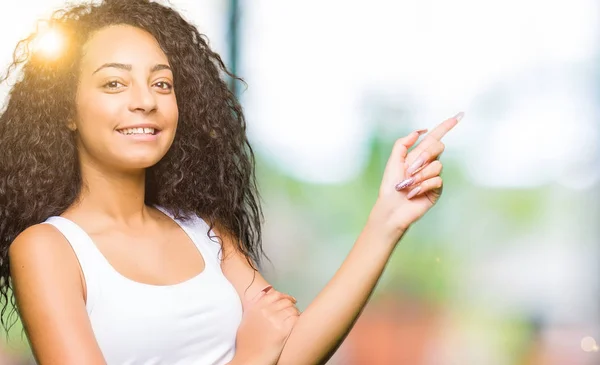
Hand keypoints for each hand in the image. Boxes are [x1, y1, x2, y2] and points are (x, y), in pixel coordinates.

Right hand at [234, 286, 299, 364]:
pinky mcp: (283, 330)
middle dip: (291, 305)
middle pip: (285, 301)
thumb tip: (263, 293)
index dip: (284, 296)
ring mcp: (274, 320)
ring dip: (296, 313)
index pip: (275, 294)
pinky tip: (296, 324)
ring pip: (292, 309)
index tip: (289, 299)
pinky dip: (298, 320)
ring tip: (296, 318)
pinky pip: (296, 319)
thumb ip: (254, 305)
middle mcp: (265, 311)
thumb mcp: (246, 319)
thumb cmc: (246, 343)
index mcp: (256, 307)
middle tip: (294, 310)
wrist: (248, 359)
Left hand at [370, 112, 461, 240]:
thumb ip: (403, 143)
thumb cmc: (390, 186)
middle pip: (438, 147)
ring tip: (408, 185)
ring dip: (419, 176)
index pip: (434, 137)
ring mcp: (433, 176)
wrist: (392, 207)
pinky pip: (437, 180)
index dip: (446, 126)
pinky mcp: (436, 189)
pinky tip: (413, 194)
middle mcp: (427, 163)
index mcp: (417, 155)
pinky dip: (423, 186)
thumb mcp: (393, 161)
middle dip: (424, 156)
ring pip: (436, 166)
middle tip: (409, 169)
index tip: (459, 115)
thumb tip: (420, 131)